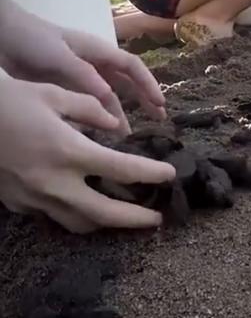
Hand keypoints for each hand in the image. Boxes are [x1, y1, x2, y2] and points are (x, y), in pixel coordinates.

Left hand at [0, 6, 165, 134]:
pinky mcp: (65, 88)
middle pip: (126, 83)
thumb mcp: (59, 57)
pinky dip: (95, 117)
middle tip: (158, 120)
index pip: (132, 67)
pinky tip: (98, 132)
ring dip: (118, 114)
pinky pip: (87, 104)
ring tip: (125, 136)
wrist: (1, 36)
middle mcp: (94, 64)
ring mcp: (80, 77)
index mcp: (98, 52)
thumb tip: (110, 97)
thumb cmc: (32, 40)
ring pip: (107, 97)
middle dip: (143, 100)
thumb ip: (85, 76)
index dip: (149, 85)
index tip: (160, 104)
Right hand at [0, 78, 175, 233]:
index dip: (151, 174)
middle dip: (135, 220)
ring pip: (78, 222)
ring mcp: (32, 197)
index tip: (169, 175)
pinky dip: (72, 213)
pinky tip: (82, 203)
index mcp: (68, 150)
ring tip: (122, 215)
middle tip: (156, 219)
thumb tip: (117, 126)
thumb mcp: (53, 94)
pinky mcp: (16, 203)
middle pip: (104, 213)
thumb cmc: (9, 99)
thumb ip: (91, 110)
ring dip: (104, 222)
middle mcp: (53, 181)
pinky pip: (52, 216)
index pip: (123, 170)